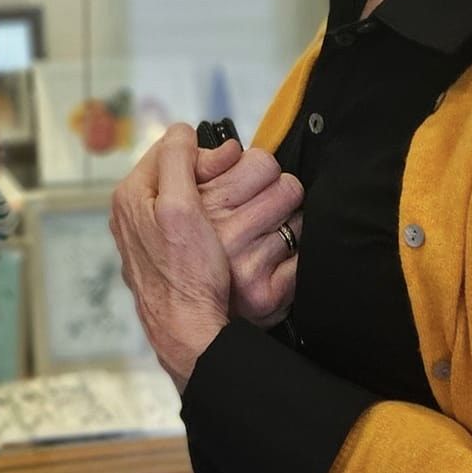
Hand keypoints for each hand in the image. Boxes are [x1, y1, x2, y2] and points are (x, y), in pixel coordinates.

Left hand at [108, 125, 231, 387]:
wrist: (189, 331)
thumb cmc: (186, 274)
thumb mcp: (180, 207)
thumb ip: (176, 160)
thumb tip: (182, 130)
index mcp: (130, 195)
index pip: (168, 148)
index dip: (201, 151)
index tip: (227, 163)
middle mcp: (132, 212)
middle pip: (176, 171)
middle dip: (207, 173)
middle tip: (230, 184)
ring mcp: (146, 235)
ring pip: (184, 194)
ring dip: (210, 194)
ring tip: (231, 206)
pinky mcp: (162, 253)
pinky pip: (189, 220)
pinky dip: (208, 218)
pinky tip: (222, 230)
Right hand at [195, 139, 302, 329]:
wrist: (178, 323)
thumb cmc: (177, 256)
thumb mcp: (169, 202)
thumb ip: (191, 163)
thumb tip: (233, 149)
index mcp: (189, 200)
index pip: (252, 158)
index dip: (248, 169)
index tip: (237, 183)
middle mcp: (216, 229)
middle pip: (280, 181)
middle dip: (272, 190)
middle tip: (254, 210)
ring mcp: (241, 262)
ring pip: (296, 215)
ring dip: (285, 223)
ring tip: (261, 236)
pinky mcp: (263, 294)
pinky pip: (302, 256)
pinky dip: (292, 259)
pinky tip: (271, 264)